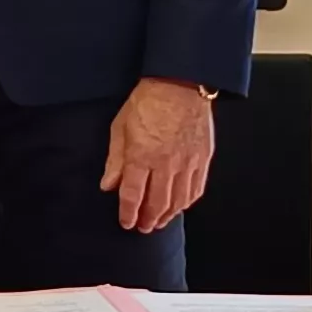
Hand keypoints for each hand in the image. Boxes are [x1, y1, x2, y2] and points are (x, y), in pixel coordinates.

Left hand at [100, 78, 216, 235]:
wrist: (180, 84)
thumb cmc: (148, 101)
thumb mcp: (120, 127)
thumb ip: (115, 160)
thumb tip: (108, 185)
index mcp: (141, 156)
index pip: (133, 196)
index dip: (128, 214)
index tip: (126, 222)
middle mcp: (165, 164)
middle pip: (156, 204)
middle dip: (147, 221)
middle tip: (142, 227)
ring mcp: (187, 163)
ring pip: (178, 202)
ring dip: (167, 216)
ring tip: (159, 222)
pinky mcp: (203, 159)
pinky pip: (196, 189)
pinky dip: (187, 203)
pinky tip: (180, 206)